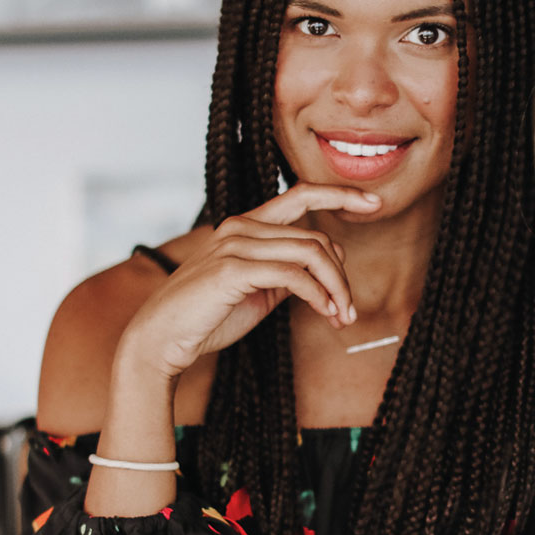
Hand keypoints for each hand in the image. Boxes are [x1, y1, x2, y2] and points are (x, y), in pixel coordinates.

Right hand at [118, 183, 380, 378]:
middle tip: (349, 309)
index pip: (300, 194)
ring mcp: (235, 245)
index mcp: (245, 226)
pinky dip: (319, 295)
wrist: (160, 341)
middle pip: (315, 236)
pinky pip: (295, 275)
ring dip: (336, 288)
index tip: (374, 202)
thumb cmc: (207, 318)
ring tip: (342, 317)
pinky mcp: (233, 269)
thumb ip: (286, 274)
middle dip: (341, 274)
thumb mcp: (257, 291)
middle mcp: (240, 227)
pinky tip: (326, 314)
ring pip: (311, 253)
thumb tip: (324, 271)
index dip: (340, 194)